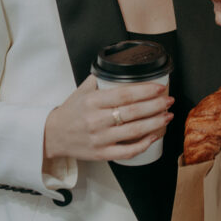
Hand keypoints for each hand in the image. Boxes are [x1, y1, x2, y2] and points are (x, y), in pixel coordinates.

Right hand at [44, 75, 173, 162]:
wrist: (52, 135)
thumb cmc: (70, 112)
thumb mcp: (82, 91)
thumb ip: (100, 79)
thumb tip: (119, 67)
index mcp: (92, 101)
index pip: (124, 94)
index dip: (145, 91)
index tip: (160, 88)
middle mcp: (96, 120)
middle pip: (133, 112)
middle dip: (155, 106)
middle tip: (169, 100)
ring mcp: (100, 138)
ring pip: (133, 131)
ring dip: (155, 123)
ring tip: (168, 116)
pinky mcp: (101, 153)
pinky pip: (127, 151)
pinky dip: (143, 144)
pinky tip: (154, 136)